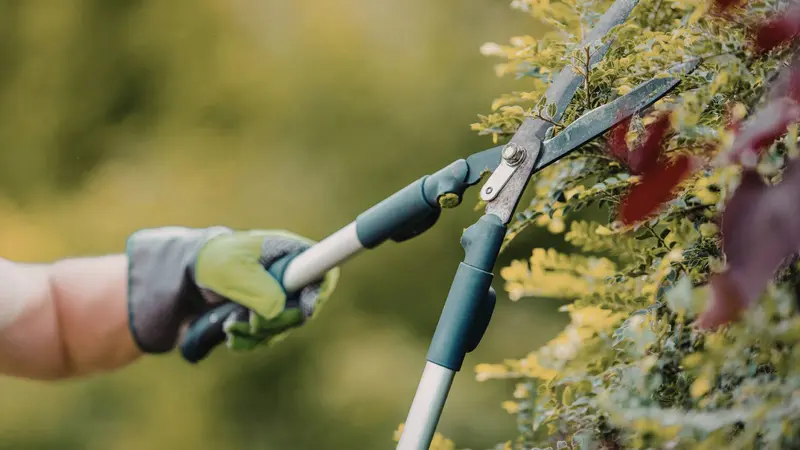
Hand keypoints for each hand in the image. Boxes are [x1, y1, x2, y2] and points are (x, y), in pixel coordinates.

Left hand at [126, 227, 338, 361]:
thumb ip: (260, 290)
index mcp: (286, 252)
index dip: (320, 291)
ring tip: (231, 328)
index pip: (323, 269)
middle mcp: (287, 274)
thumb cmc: (209, 262)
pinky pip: (269, 335)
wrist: (181, 277)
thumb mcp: (232, 273)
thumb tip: (280, 312)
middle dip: (279, 321)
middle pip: (306, 306)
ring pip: (286, 325)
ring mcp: (276, 295)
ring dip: (259, 334)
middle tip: (252, 322)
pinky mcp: (263, 313)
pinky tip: (231, 334)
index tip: (306, 309)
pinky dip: (250, 339)